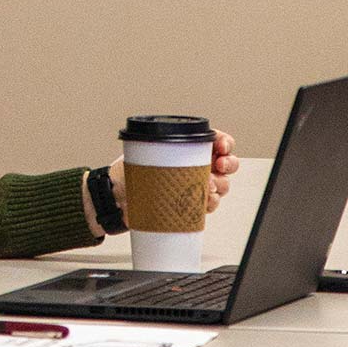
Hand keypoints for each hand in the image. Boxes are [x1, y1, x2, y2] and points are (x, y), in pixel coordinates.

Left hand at [108, 129, 239, 213]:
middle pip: (227, 163)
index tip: (221, 146)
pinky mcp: (192, 205)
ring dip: (219, 186)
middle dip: (228, 164)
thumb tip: (167, 153)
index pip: (217, 140)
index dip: (224, 142)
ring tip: (206, 187)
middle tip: (219, 166)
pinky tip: (204, 202)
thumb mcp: (144, 153)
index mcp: (189, 148)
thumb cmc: (130, 173)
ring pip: (222, 185)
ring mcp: (196, 186)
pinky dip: (211, 203)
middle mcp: (197, 165)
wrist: (119, 200)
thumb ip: (161, 150)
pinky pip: (211, 204)